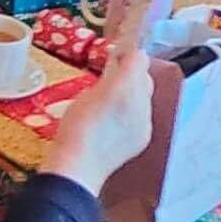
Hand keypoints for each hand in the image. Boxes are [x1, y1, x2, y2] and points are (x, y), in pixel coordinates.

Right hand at [41, 49, 153, 196]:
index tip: (117, 58)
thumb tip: (117, 67)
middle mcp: (141, 102)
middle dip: (133, 74)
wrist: (79, 166)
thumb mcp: (86, 94)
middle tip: (113, 80)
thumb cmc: (74, 129)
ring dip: (134, 95)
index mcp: (123, 87)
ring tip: (113, 106)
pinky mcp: (146, 135)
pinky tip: (117, 123)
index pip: (139, 57)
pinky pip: (145, 115)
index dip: (128, 55)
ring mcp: (146, 120)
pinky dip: (135, 114)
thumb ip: (107, 79)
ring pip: (146, 96)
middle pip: (145, 76)